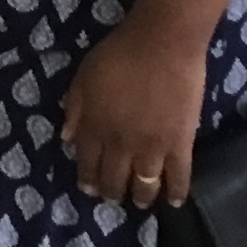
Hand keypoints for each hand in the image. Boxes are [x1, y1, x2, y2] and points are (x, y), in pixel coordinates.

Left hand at [61, 12, 208, 209]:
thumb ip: (74, 109)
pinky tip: (175, 201)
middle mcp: (120, 145)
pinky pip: (179, 176)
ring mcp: (151, 148)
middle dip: (111, 192)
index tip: (89, 189)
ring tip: (140, 203)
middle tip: (113, 198)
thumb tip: (66, 139)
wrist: (162, 43)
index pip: (87, 163)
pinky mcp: (180, 144)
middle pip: (114, 178)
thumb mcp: (83, 76)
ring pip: (144, 185)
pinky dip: (177, 192)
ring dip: (140, 198)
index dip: (88, 179)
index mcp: (94, 127)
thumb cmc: (119, 53)